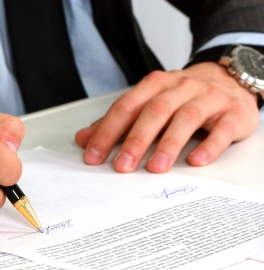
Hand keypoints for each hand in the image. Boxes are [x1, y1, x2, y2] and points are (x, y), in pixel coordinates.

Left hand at [75, 62, 259, 172]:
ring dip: (168, 144)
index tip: (94, 155)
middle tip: (122, 166)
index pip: (126, 107)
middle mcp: (180, 88)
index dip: (107, 131)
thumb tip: (83, 139)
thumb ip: (117, 122)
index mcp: (155, 85)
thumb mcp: (148, 103)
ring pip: (185, 118)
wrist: (228, 79)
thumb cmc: (181, 96)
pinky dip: (208, 146)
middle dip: (135, 140)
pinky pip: (221, 129)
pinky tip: (195, 161)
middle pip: (154, 111)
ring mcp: (207, 98)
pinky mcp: (232, 113)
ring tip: (155, 168)